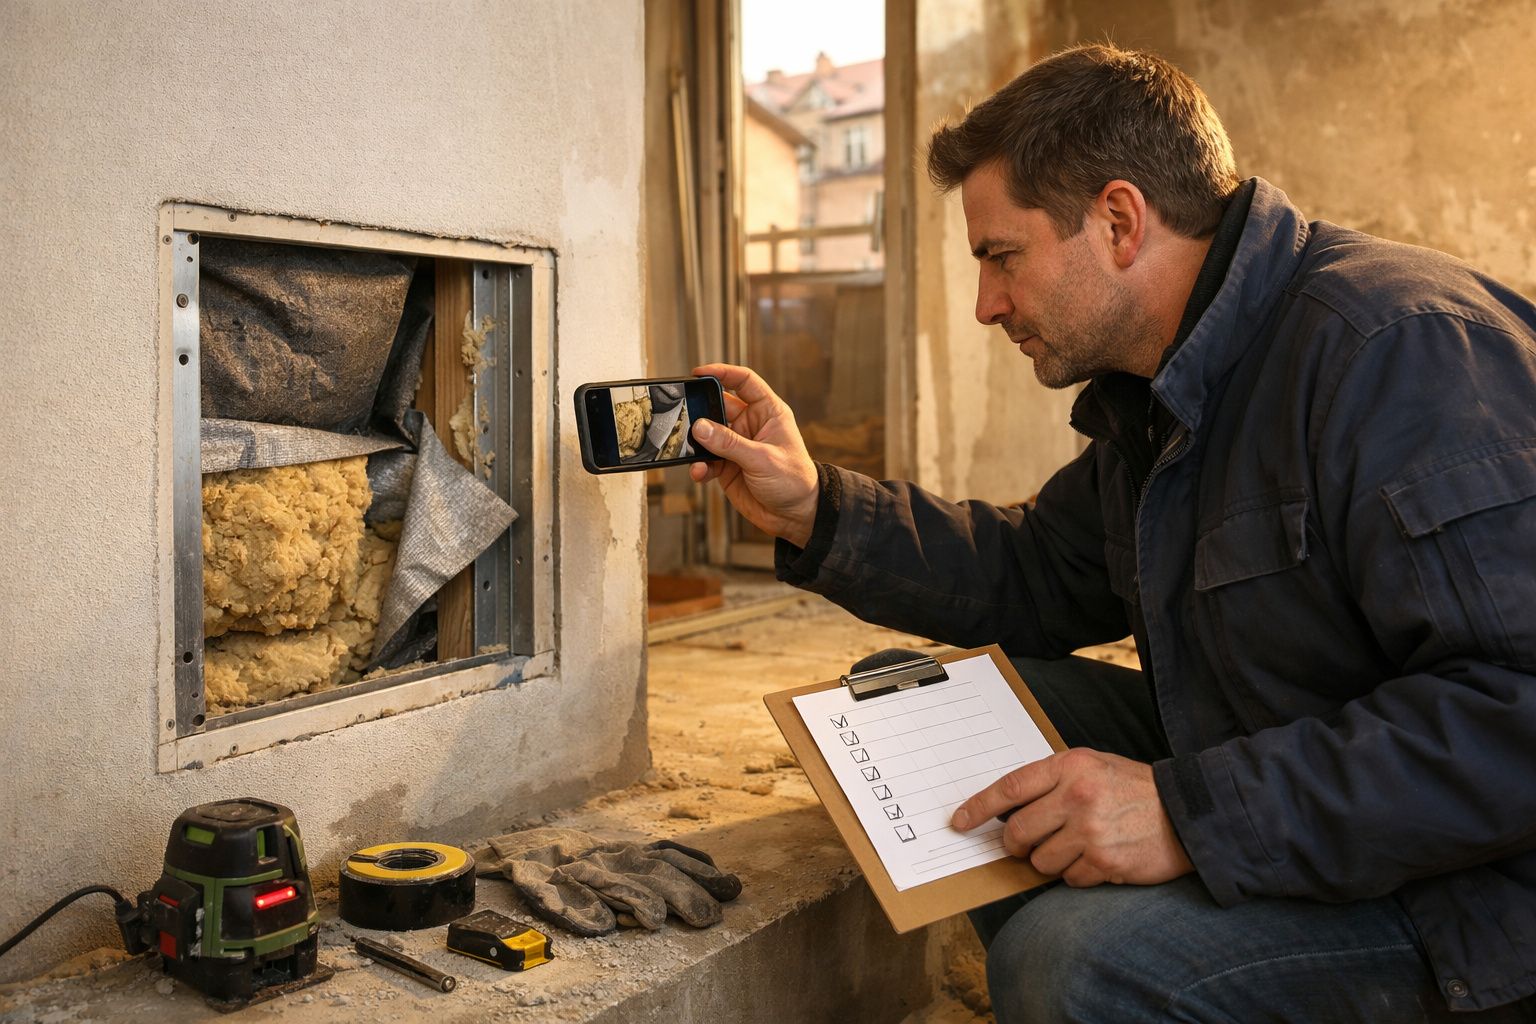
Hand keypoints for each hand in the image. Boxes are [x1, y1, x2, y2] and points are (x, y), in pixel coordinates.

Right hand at [688, 363, 818, 547]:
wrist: (795, 516)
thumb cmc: (794, 481)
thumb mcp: (763, 459)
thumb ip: (730, 443)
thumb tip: (700, 427)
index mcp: (768, 412)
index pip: (744, 382)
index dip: (723, 373)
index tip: (699, 373)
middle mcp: (750, 425)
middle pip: (718, 407)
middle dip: (701, 411)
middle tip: (685, 416)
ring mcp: (736, 446)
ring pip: (708, 434)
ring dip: (696, 441)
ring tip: (690, 449)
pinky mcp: (726, 466)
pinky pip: (706, 459)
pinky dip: (699, 465)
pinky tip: (699, 472)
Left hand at [951, 748, 1193, 886]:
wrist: (1187, 814)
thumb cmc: (1133, 789)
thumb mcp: (1092, 767)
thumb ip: (1052, 781)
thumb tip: (1006, 810)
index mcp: (1070, 766)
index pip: (1009, 788)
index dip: (978, 808)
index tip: (959, 822)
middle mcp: (1077, 797)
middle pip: (1017, 832)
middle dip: (1015, 844)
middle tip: (1024, 844)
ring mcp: (1090, 832)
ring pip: (1040, 861)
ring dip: (1050, 860)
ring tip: (1076, 846)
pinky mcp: (1104, 862)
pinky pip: (1068, 879)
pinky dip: (1077, 874)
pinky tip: (1097, 859)